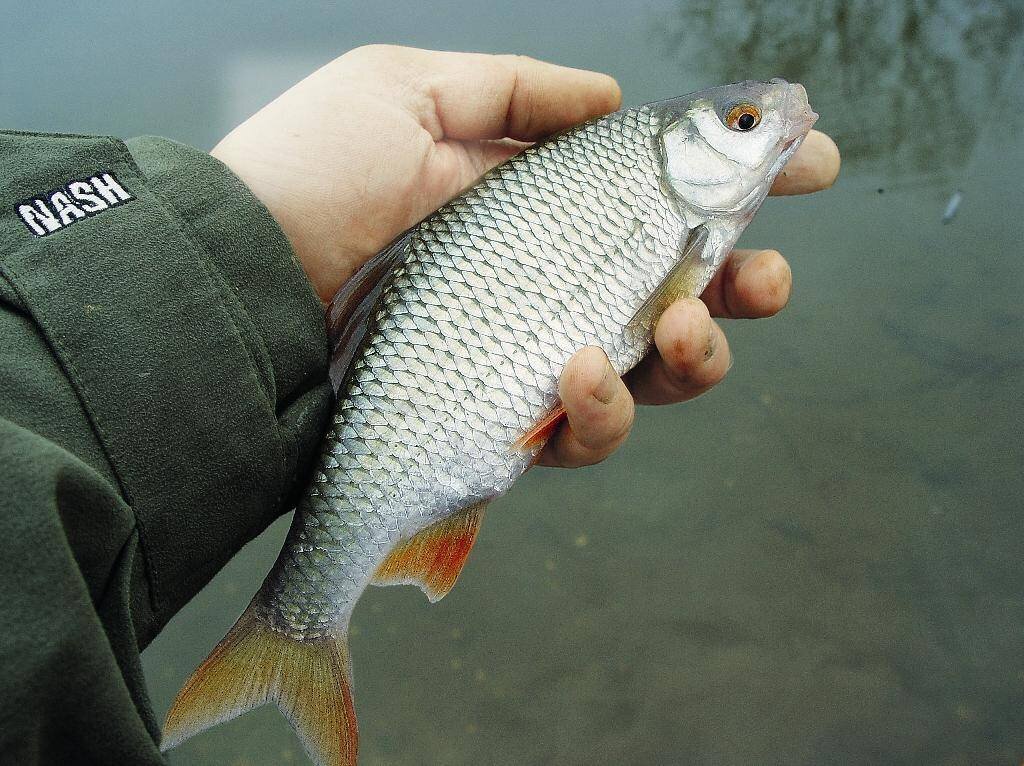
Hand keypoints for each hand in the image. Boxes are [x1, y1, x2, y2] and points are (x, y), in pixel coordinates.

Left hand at [211, 45, 839, 468]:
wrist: (236, 285)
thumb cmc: (309, 178)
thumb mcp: (408, 93)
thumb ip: (516, 92)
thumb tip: (611, 98)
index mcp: (536, 205)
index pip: (657, 197)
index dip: (737, 184)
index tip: (807, 167)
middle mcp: (544, 282)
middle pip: (678, 296)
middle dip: (744, 288)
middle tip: (761, 278)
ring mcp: (527, 356)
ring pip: (653, 374)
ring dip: (698, 357)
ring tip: (685, 327)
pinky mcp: (501, 421)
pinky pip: (584, 428)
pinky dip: (604, 406)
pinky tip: (582, 371)